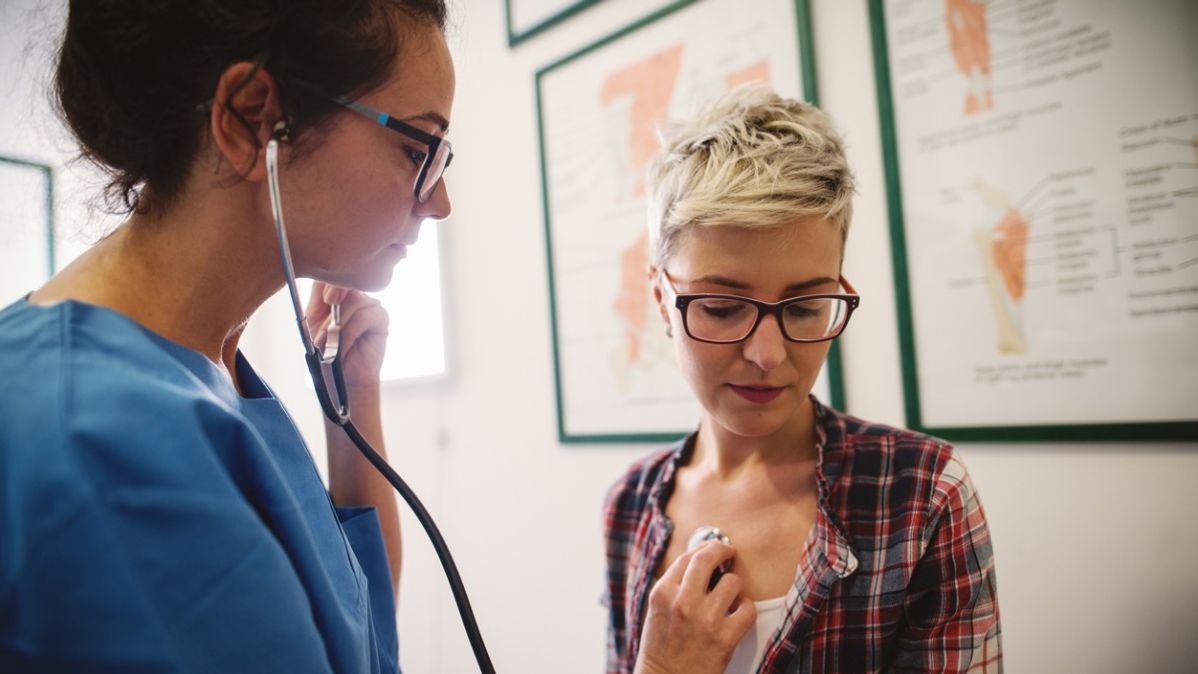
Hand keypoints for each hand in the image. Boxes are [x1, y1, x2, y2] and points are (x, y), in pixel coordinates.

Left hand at [305, 282, 388, 392]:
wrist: (341, 376)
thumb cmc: (327, 349)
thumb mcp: (314, 320)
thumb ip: (319, 297)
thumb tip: (323, 278)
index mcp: (338, 292)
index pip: (334, 274)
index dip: (329, 282)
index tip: (325, 300)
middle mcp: (355, 294)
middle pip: (345, 285)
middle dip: (331, 310)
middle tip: (323, 333)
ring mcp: (370, 304)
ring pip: (354, 301)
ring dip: (338, 326)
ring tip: (330, 344)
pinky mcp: (381, 317)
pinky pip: (365, 316)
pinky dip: (350, 332)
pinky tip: (344, 345)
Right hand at [634, 542, 755, 673]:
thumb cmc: (662, 647)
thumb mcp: (657, 609)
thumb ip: (674, 585)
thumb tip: (700, 560)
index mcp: (662, 593)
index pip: (688, 556)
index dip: (704, 546)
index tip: (713, 547)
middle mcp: (683, 602)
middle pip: (708, 557)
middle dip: (722, 550)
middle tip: (728, 552)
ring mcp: (705, 619)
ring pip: (732, 582)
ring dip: (733, 587)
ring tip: (729, 597)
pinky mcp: (725, 638)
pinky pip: (748, 608)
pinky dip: (746, 609)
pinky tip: (737, 614)